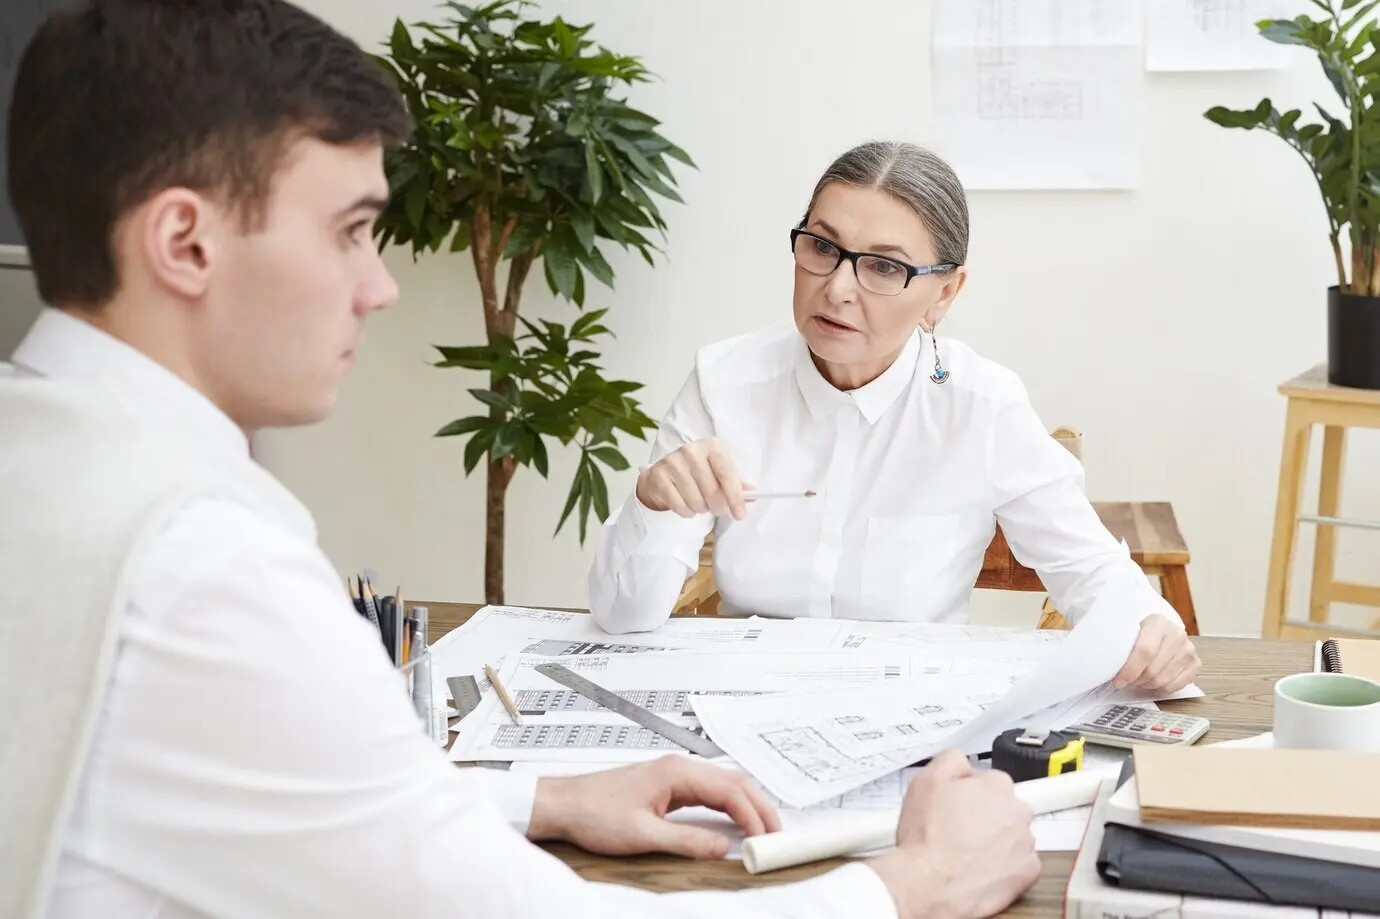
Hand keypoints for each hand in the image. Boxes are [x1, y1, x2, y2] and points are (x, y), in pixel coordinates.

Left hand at [526, 755, 780, 859]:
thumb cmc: (594, 812)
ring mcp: (673, 775)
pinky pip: (708, 792)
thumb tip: (722, 847)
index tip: (767, 838)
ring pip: (723, 785)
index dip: (754, 816)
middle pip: (734, 782)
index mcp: (677, 772)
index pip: (730, 791)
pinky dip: (728, 806)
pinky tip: (733, 821)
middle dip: (760, 807)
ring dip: (746, 805)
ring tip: (762, 830)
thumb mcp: (644, 835)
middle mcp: (679, 767)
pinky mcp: (667, 786)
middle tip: (777, 834)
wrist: (563, 805)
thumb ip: (687, 841)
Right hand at [635, 437, 751, 520]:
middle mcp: (691, 450)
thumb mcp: (718, 473)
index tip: (741, 514)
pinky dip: (687, 512)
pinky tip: (686, 504)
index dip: (735, 496)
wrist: (663, 474)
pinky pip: (680, 506)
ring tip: (700, 503)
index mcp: (711, 446)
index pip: (726, 473)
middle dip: (718, 507)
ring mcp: (673, 462)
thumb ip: (736, 484)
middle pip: (712, 491)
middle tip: (717, 509)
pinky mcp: (659, 476)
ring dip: (701, 509)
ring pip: (696, 501)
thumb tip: (753, 495)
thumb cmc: (697, 473)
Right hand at [866, 750, 1038, 918]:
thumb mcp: (926, 780)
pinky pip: (1021, 864)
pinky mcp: (1027, 872)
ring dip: (997, 840)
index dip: (970, 794)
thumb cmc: (927, 836)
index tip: (958, 806)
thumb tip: (963, 762)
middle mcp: (1017, 811)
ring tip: (967, 851)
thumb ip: (951, 760)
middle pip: (1005, 807)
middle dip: (987, 815)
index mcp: (996, 785)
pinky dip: (1006, 865)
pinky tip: (982, 867)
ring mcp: (1025, 843)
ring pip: (1013, 835)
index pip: (990, 781)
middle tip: (960, 829)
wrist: (930, 883)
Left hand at [1112, 613, 1200, 693]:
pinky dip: (1159, 688)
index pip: (1145, 651)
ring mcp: (1189, 650)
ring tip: (1137, 680)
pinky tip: (1150, 681)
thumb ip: (1118, 642)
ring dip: (1145, 685)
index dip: (1130, 670)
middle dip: (1135, 680)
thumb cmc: (1138, 632)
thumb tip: (1102, 661)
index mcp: (1158, 622)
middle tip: (1125, 681)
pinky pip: (1175, 686)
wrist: (1160, 629)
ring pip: (1162, 680)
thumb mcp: (1127, 630)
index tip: (1118, 681)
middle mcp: (1177, 634)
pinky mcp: (1195, 664)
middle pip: (1153, 669)